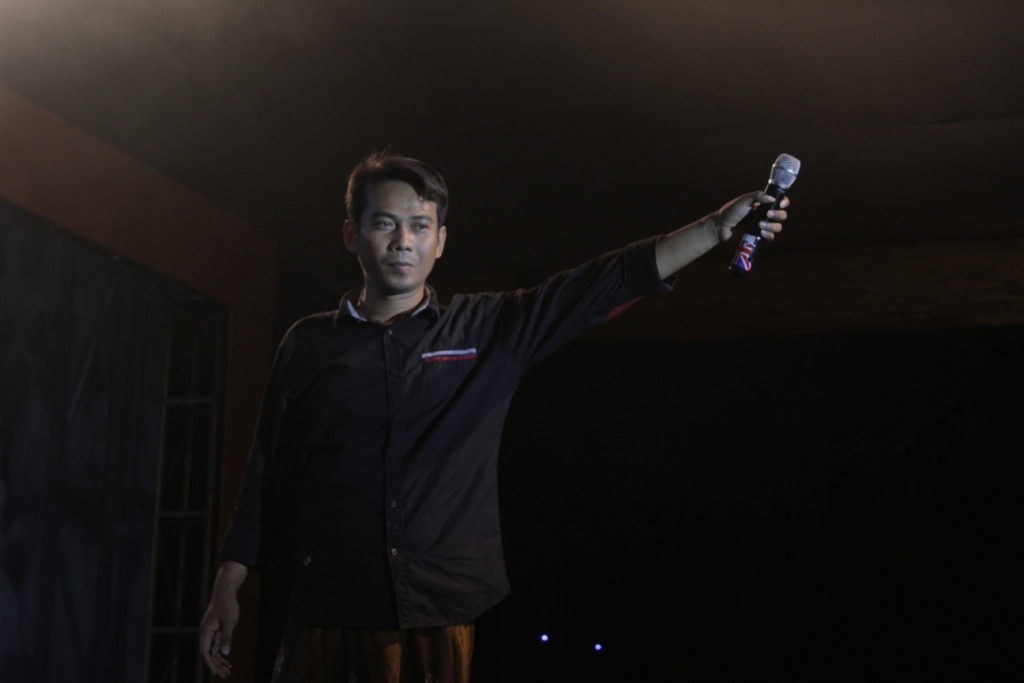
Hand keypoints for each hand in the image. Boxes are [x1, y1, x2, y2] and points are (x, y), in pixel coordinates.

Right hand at [199, 561, 247, 678]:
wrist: (225, 592)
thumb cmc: (227, 605)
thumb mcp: (229, 621)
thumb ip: (227, 637)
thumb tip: (225, 653)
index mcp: (206, 631)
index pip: (204, 651)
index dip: (209, 663)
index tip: (215, 672)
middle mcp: (205, 634)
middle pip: (208, 654)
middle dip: (215, 666)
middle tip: (224, 676)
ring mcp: (210, 633)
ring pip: (212, 652)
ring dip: (218, 662)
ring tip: (226, 673)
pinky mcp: (215, 632)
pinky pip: (215, 646)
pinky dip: (220, 655)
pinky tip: (226, 662)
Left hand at [712, 191, 789, 242]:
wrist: (720, 227)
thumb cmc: (730, 211)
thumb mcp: (742, 200)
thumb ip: (756, 196)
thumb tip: (772, 198)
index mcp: (762, 205)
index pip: (779, 202)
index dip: (784, 202)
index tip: (781, 204)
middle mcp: (765, 216)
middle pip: (782, 215)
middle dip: (778, 214)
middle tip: (767, 214)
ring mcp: (763, 227)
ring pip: (778, 227)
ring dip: (772, 225)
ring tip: (760, 225)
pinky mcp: (759, 238)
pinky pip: (771, 237)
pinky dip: (769, 235)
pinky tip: (761, 233)